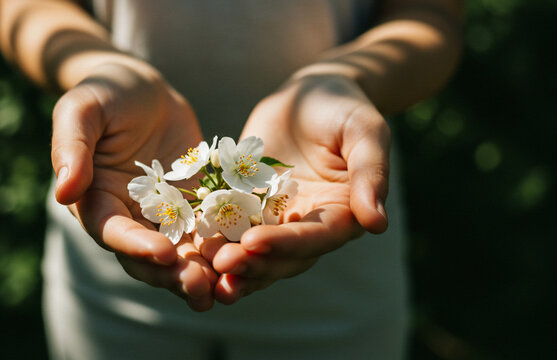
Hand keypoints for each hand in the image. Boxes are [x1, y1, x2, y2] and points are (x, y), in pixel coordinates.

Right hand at [51, 61, 215, 310]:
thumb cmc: (105, 92)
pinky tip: (249, 257)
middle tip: (201, 288)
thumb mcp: (82, 109)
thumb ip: (71, 147)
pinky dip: (225, 246)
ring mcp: (164, 216)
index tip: (164, 254)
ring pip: (181, 254)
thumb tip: (63, 193)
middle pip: (148, 257)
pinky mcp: (194, 206)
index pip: (113, 232)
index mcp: (96, 201)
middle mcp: (128, 217)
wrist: (144, 88)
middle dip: (173, 274)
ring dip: (202, 273)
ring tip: (227, 288)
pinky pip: (209, 230)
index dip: (136, 246)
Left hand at [196, 74, 389, 303]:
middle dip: (253, 262)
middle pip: (283, 256)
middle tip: (220, 264)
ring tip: (201, 268)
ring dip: (231, 263)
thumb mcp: (364, 131)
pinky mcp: (249, 208)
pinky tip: (188, 245)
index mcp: (342, 214)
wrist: (310, 93)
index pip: (316, 238)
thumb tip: (376, 224)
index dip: (286, 243)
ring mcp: (278, 219)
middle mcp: (309, 225)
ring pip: (255, 251)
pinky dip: (213, 240)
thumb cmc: (344, 107)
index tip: (254, 243)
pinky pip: (231, 227)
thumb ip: (371, 173)